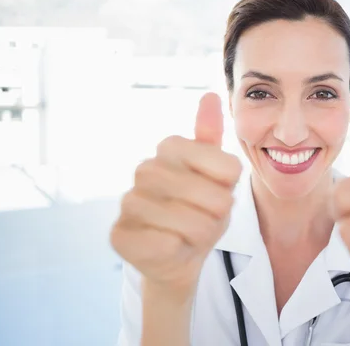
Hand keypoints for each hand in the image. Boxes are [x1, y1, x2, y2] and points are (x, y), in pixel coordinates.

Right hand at [110, 92, 242, 296]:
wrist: (179, 254)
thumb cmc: (201, 210)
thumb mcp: (218, 174)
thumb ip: (213, 137)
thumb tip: (211, 95)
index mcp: (171, 147)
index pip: (229, 167)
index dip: (231, 189)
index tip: (218, 192)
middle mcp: (145, 168)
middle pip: (214, 198)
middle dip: (218, 216)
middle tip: (205, 218)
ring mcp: (128, 201)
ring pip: (192, 223)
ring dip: (200, 235)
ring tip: (189, 233)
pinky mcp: (118, 234)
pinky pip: (167, 244)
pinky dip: (177, 250)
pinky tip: (170, 246)